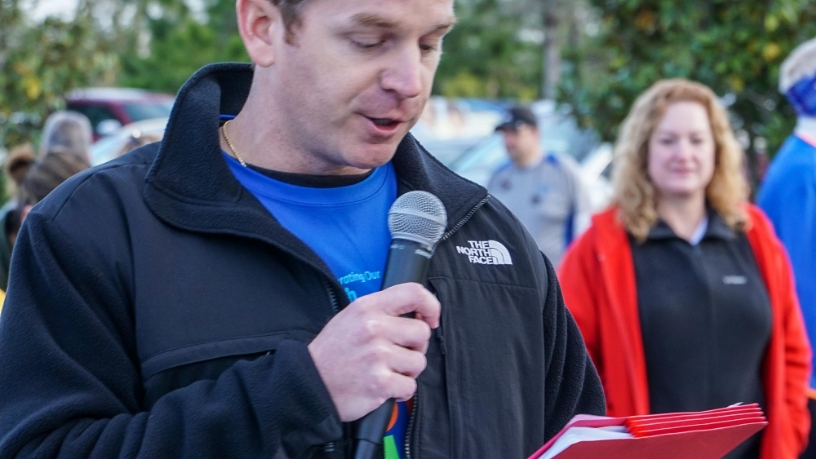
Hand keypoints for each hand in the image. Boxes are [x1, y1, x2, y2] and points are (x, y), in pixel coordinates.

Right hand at [307, 283, 439, 421]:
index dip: (431, 305)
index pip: (413, 292)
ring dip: (407, 372)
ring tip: (385, 371)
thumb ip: (382, 311)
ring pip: (419, 362)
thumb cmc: (333, 352)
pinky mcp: (379, 383)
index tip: (430, 320)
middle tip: (396, 354)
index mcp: (367, 307)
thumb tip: (420, 314)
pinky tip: (383, 388)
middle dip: (415, 347)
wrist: (308, 383)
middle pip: (422, 333)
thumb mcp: (351, 317)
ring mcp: (377, 355)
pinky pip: (409, 387)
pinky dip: (399, 392)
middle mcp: (373, 328)